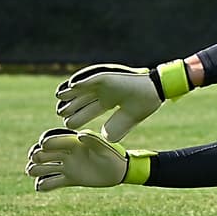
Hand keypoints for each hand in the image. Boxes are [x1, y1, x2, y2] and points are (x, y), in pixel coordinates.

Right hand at [25, 128, 151, 191]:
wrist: (120, 171)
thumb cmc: (114, 155)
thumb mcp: (105, 148)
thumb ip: (94, 141)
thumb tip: (80, 135)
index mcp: (75, 142)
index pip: (57, 140)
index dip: (48, 142)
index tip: (42, 145)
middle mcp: (68, 153)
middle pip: (46, 153)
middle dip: (38, 155)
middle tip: (34, 160)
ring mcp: (68, 166)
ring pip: (46, 167)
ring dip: (37, 169)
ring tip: (31, 171)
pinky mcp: (70, 178)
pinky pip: (53, 182)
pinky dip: (45, 185)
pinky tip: (39, 187)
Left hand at [55, 60, 189, 140]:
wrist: (156, 91)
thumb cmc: (145, 104)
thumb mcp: (128, 119)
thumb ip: (117, 127)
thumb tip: (105, 138)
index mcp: (110, 101)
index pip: (91, 109)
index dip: (80, 116)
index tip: (69, 124)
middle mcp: (106, 92)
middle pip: (84, 99)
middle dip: (72, 106)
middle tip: (60, 112)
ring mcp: (106, 84)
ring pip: (84, 88)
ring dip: (71, 93)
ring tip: (60, 97)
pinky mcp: (108, 77)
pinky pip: (91, 78)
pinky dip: (81, 81)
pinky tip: (71, 86)